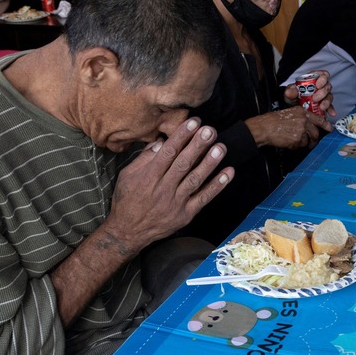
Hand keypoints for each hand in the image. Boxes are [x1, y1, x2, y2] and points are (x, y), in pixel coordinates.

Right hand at [105, 118, 232, 248]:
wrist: (128, 232)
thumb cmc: (127, 200)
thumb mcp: (126, 176)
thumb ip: (143, 159)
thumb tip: (161, 142)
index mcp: (149, 176)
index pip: (168, 152)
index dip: (182, 136)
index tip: (193, 122)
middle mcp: (163, 188)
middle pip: (184, 163)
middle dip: (198, 145)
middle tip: (210, 130)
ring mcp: (176, 202)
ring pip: (195, 179)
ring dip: (210, 163)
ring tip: (221, 147)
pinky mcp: (186, 214)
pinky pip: (204, 198)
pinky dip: (217, 186)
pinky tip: (228, 173)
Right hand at [246, 106, 331, 149]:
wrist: (265, 127)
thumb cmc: (273, 120)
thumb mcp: (289, 113)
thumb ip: (301, 118)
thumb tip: (309, 126)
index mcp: (302, 112)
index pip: (318, 119)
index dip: (326, 125)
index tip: (330, 129)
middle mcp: (304, 120)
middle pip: (315, 133)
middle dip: (314, 140)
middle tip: (312, 143)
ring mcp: (301, 130)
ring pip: (307, 140)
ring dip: (302, 143)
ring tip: (293, 141)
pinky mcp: (297, 139)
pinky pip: (299, 146)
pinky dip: (295, 146)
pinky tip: (288, 142)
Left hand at [282, 69, 336, 116]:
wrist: (293, 107)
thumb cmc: (293, 96)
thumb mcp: (289, 93)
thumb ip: (290, 91)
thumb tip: (291, 92)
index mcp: (313, 80)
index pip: (322, 74)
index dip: (323, 78)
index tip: (318, 85)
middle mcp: (320, 87)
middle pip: (327, 86)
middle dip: (322, 92)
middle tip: (315, 98)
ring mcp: (324, 96)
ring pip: (329, 96)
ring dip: (326, 102)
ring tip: (321, 107)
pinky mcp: (324, 105)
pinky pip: (330, 107)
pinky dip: (331, 110)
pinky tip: (331, 113)